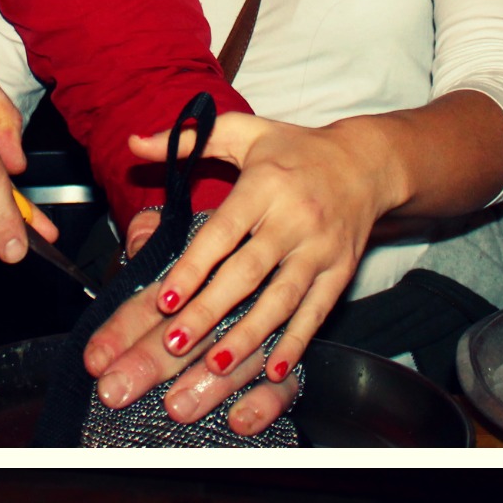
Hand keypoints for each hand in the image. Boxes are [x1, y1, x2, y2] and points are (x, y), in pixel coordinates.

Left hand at [84, 111, 384, 424]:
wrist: (368, 163)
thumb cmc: (297, 149)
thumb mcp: (244, 132)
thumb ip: (191, 138)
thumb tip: (134, 143)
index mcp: (266, 185)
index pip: (225, 232)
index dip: (195, 267)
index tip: (166, 298)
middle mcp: (296, 219)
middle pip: (249, 272)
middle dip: (210, 310)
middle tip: (175, 342)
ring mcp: (321, 249)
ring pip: (282, 299)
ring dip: (249, 334)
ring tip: (216, 363)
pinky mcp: (341, 271)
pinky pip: (317, 311)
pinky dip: (297, 342)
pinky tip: (273, 369)